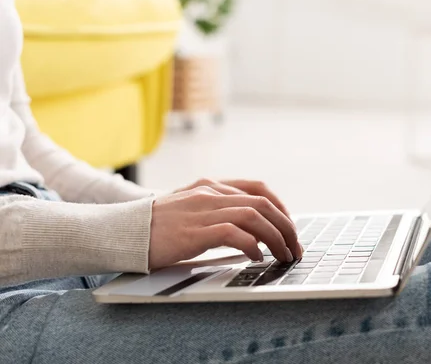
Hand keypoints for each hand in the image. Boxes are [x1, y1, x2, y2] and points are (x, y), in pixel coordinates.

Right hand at [149, 183, 301, 268]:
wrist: (120, 231)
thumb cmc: (153, 227)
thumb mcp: (187, 210)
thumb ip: (213, 211)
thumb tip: (247, 229)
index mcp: (210, 187)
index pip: (257, 188)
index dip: (280, 206)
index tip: (289, 225)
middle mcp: (210, 194)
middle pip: (262, 203)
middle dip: (285, 226)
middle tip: (294, 247)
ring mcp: (202, 210)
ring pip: (254, 216)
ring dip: (275, 237)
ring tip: (282, 255)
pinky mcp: (194, 231)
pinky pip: (234, 233)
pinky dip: (252, 245)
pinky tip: (257, 257)